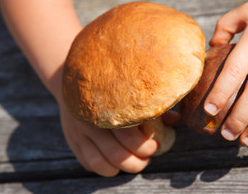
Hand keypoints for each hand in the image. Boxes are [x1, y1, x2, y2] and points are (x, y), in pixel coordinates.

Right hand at [58, 100, 179, 176]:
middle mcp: (92, 120)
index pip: (130, 135)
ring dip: (120, 168)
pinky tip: (114, 163)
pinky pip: (87, 162)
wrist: (72, 79)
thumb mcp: (129, 92)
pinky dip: (103, 168)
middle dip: (137, 161)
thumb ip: (151, 107)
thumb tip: (175, 120)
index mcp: (109, 106)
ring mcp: (79, 131)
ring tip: (133, 163)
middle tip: (146, 158)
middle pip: (116, 153)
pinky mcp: (73, 140)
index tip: (155, 146)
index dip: (146, 146)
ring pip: (99, 162)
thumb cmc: (110, 88)